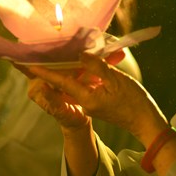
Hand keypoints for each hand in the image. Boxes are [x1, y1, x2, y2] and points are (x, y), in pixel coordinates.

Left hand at [28, 52, 167, 144]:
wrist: (145, 122)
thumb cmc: (134, 102)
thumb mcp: (117, 80)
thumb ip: (97, 67)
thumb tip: (82, 55)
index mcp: (87, 98)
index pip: (62, 83)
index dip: (46, 72)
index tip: (30, 65)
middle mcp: (85, 102)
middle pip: (65, 84)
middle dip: (56, 69)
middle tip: (45, 54)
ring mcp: (91, 103)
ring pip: (75, 84)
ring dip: (71, 70)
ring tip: (64, 56)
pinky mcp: (97, 102)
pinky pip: (85, 87)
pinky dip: (84, 75)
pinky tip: (88, 64)